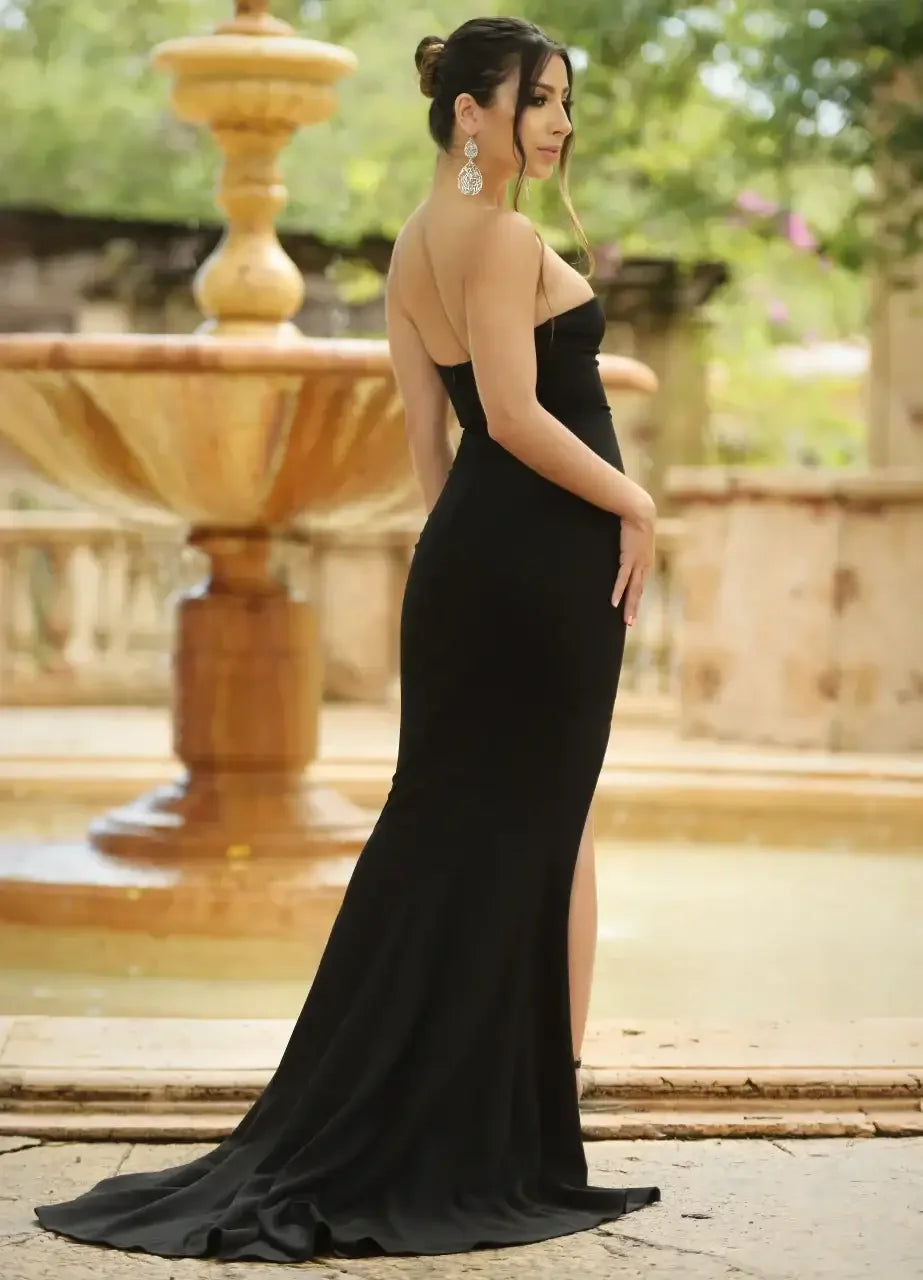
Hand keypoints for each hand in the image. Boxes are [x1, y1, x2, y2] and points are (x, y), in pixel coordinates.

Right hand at [611, 486, 655, 625]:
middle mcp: (645, 566)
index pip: (640, 585)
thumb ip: (631, 543)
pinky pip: (623, 580)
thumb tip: (626, 544)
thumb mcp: (636, 536)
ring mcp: (638, 564)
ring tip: (626, 621)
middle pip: (638, 592)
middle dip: (634, 608)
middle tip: (629, 623)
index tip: (631, 610)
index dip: (635, 598)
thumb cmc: (636, 520)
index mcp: (646, 563)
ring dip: (629, 606)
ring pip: (633, 590)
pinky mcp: (629, 559)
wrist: (641, 511)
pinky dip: (618, 592)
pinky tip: (613, 603)